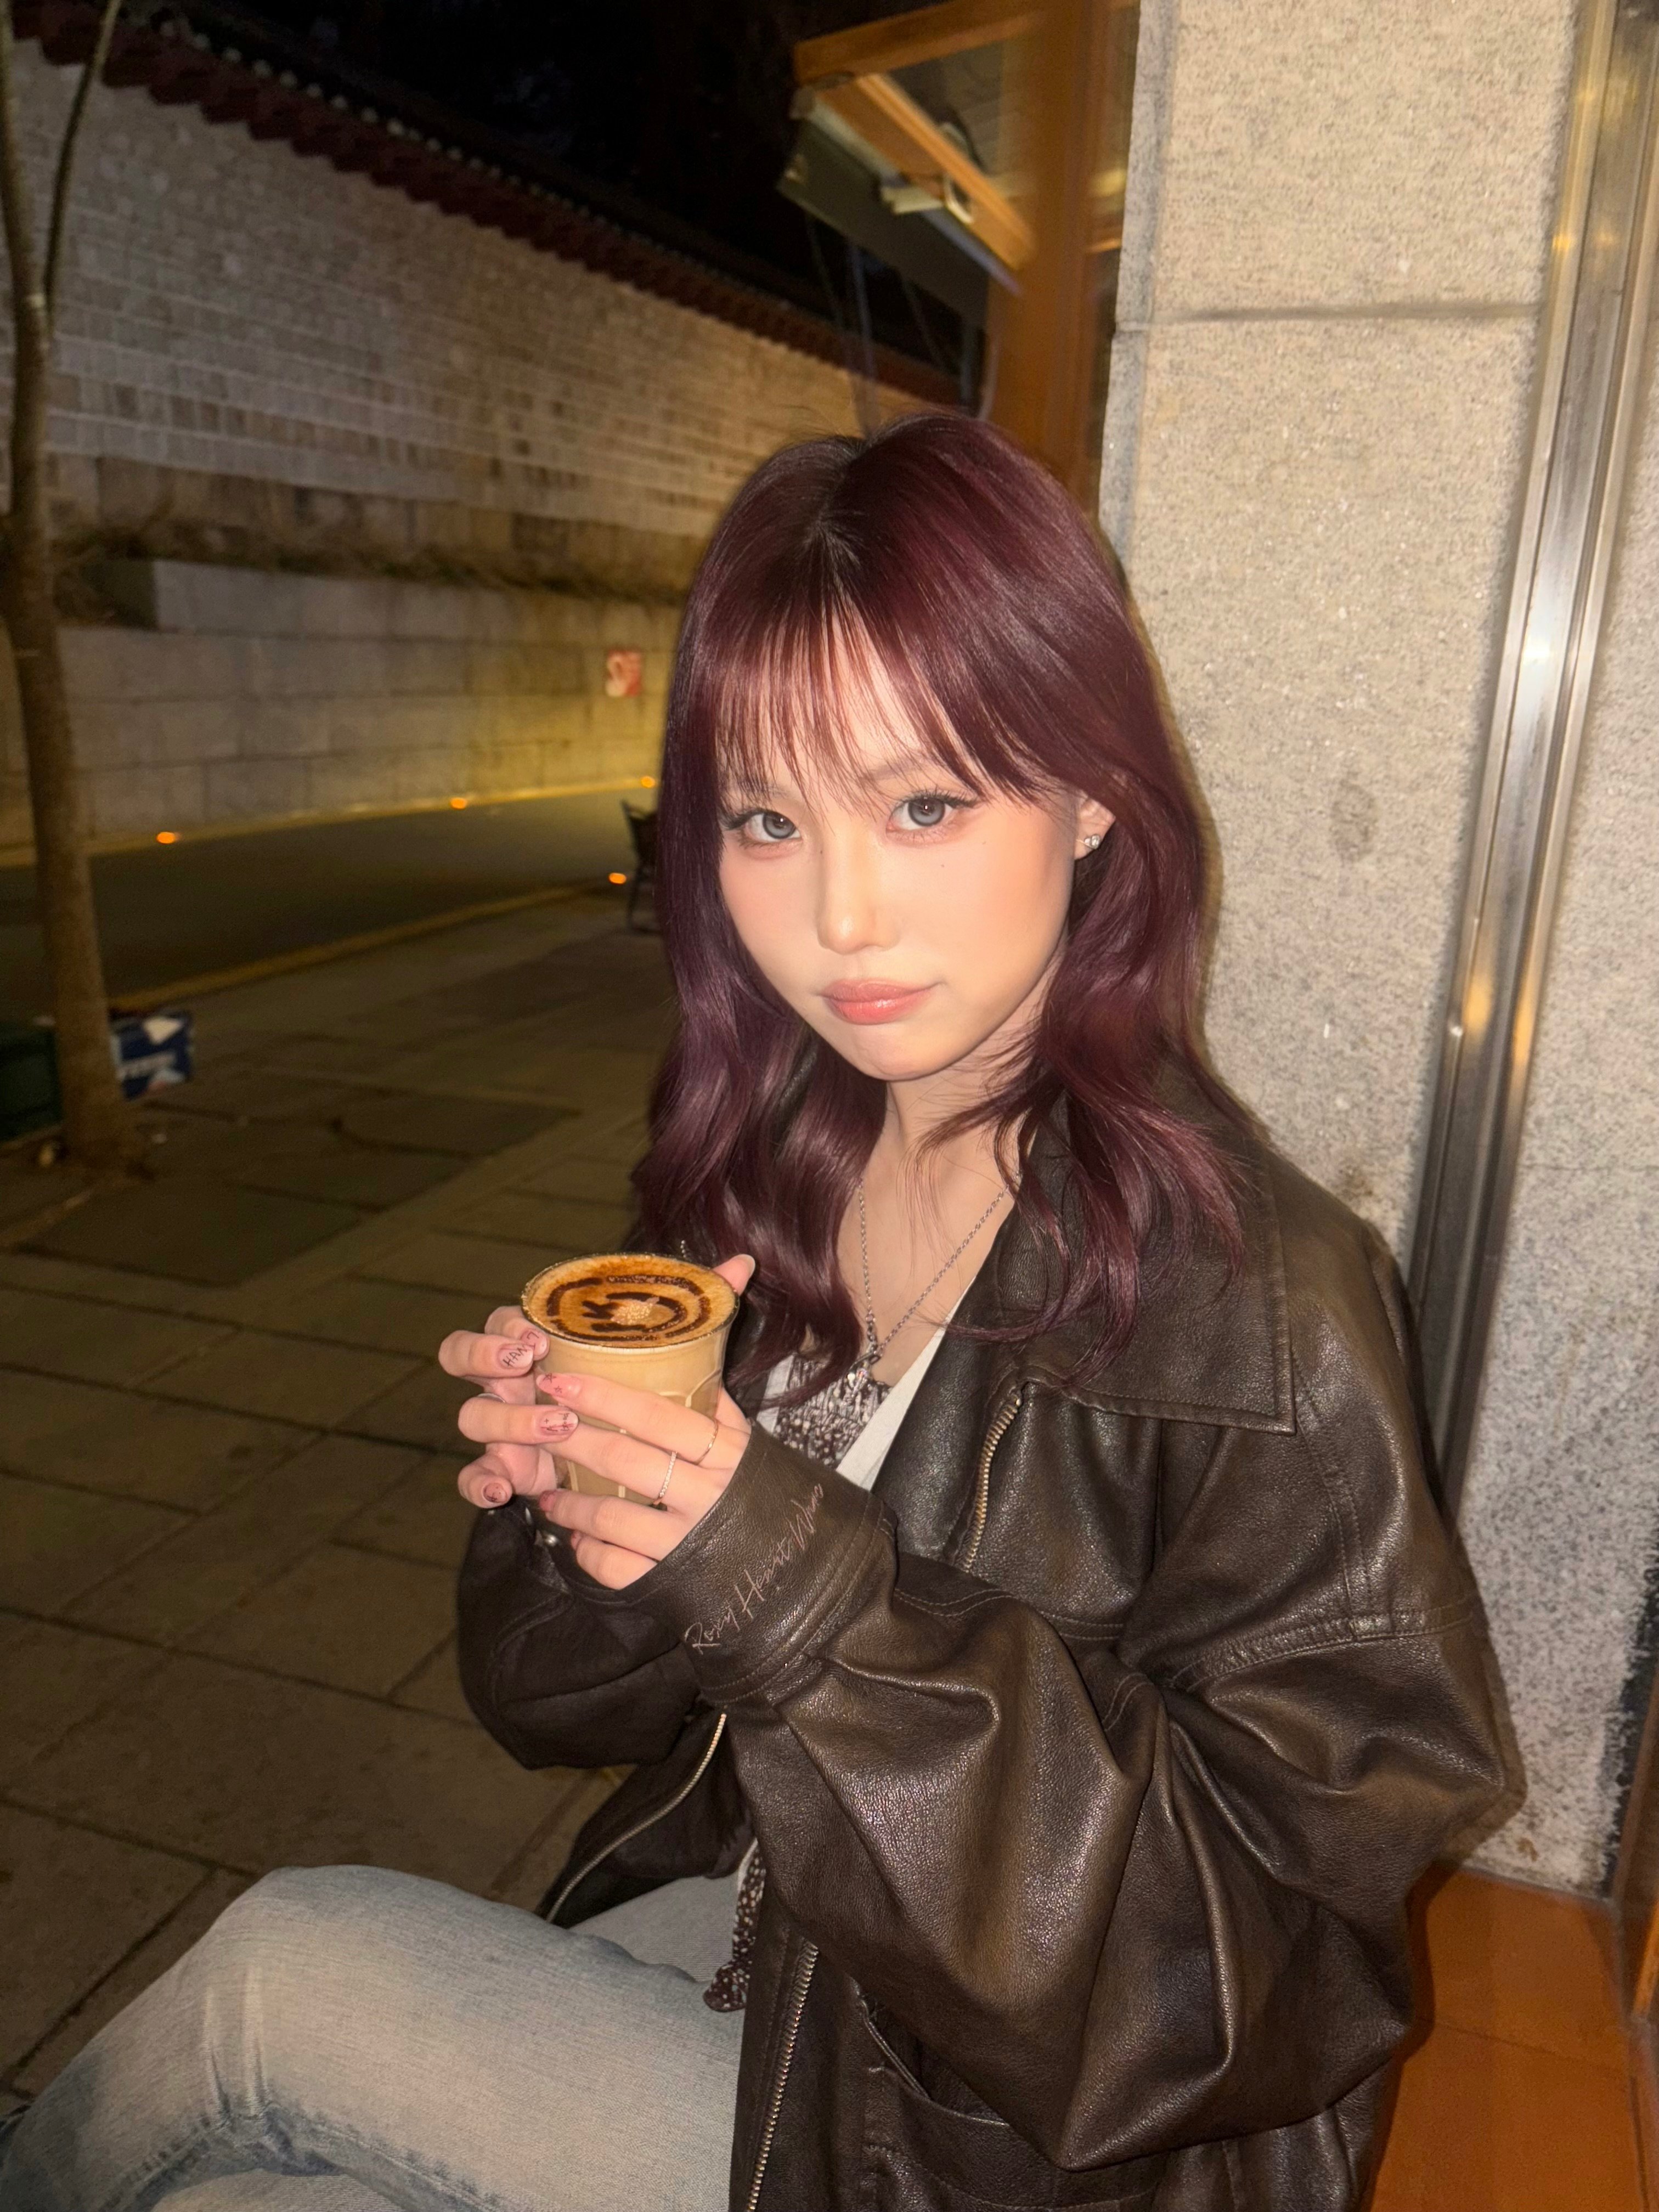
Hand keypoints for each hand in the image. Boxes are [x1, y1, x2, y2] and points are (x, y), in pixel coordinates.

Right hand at [439, 1255, 755, 1587]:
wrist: (634, 1462)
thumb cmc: (637, 1392)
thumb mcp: (665, 1353)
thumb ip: (692, 1305)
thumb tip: (743, 1263)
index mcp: (537, 1342)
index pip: (502, 1319)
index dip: (508, 1325)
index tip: (538, 1336)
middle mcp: (509, 1378)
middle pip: (464, 1356)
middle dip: (487, 1358)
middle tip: (529, 1367)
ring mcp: (501, 1425)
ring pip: (475, 1416)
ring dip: (508, 1420)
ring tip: (554, 1428)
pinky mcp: (504, 1470)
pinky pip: (473, 1477)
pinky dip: (482, 1482)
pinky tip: (504, 1488)